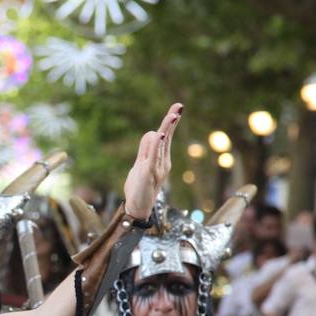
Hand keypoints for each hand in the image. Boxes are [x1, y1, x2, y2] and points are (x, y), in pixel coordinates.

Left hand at [123, 103, 180, 220]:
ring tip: (171, 116)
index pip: (166, 136)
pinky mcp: (148, 173)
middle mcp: (162, 162)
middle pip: (166, 137)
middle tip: (178, 107)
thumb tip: (153, 132)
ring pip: (161, 145)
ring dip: (166, 130)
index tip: (177, 107)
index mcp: (161, 159)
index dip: (170, 122)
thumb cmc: (139, 187)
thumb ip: (146, 150)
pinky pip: (153, 157)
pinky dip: (156, 146)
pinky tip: (160, 135)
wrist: (137, 208)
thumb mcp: (141, 164)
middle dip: (171, 122)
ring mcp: (157, 168)